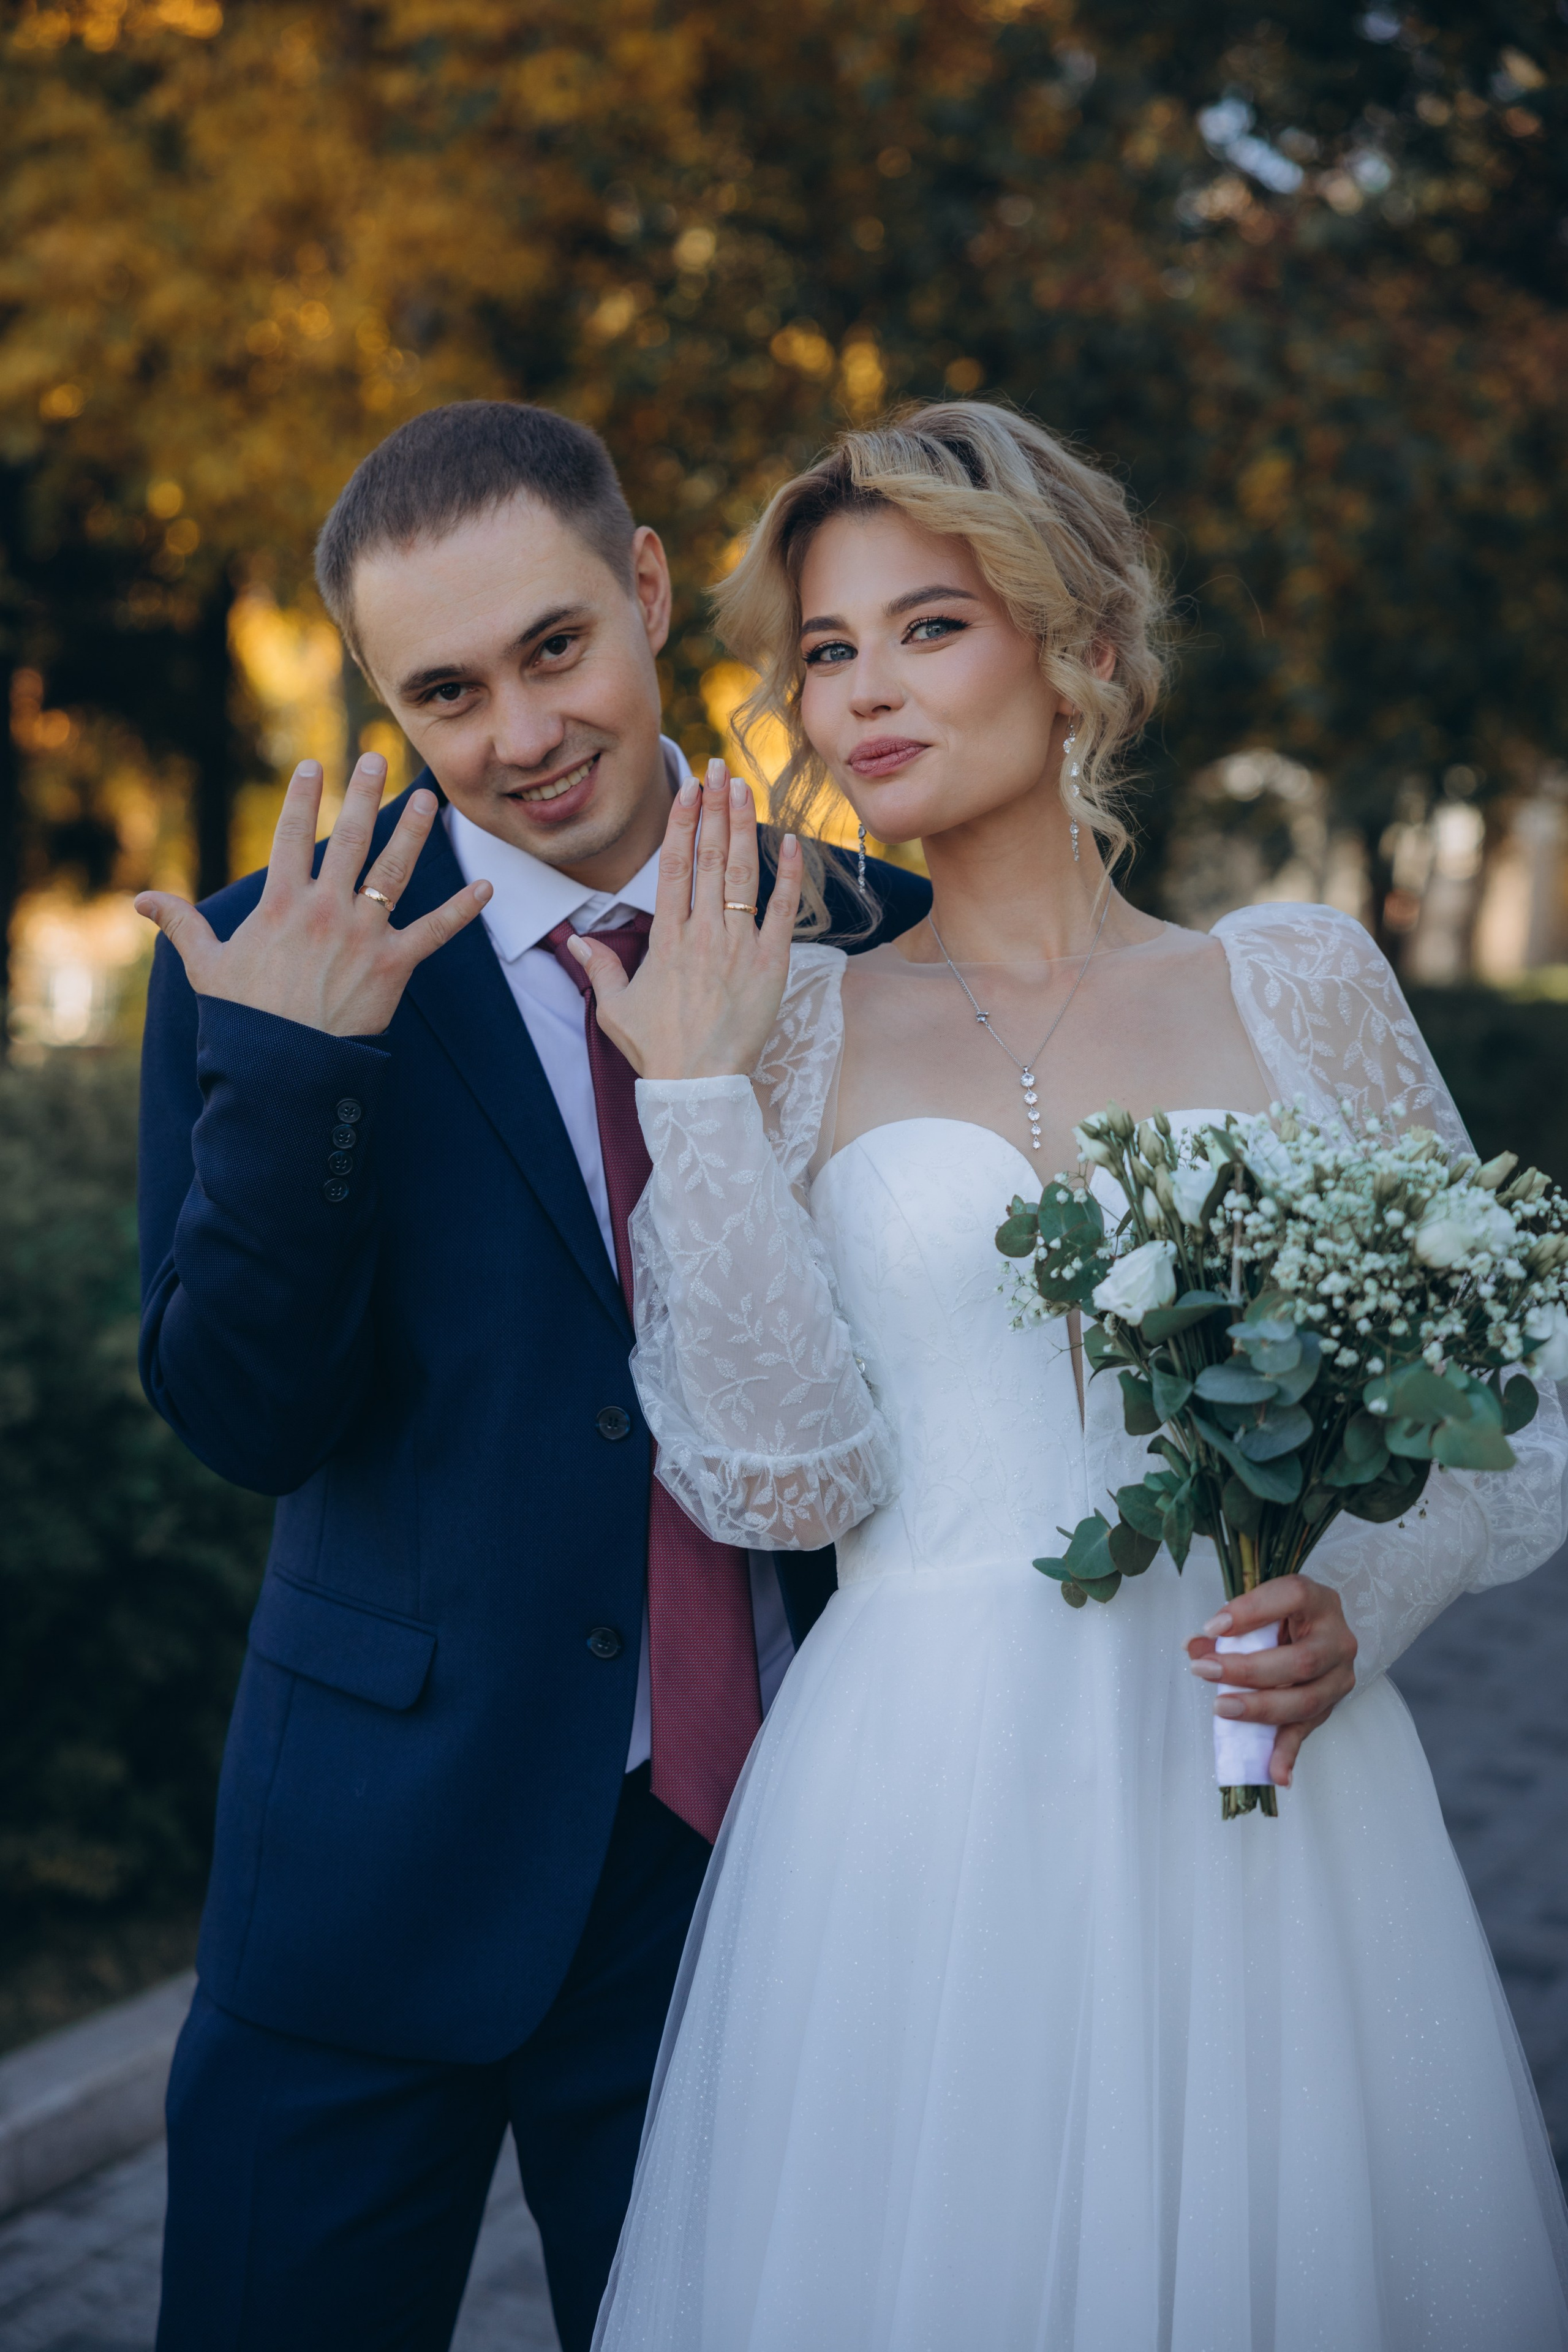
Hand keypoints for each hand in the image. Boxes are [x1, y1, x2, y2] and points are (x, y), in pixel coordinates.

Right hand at [135, 756, 490, 1037]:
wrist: (284, 1067)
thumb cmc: (244, 1018)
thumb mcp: (206, 966)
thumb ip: (182, 925)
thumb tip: (141, 901)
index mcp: (281, 903)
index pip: (292, 834)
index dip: (303, 796)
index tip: (314, 765)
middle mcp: (325, 909)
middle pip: (349, 838)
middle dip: (364, 793)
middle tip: (376, 757)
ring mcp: (363, 934)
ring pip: (393, 870)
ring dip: (412, 831)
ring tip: (427, 799)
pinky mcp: (394, 964)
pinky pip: (435, 931)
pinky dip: (463, 909)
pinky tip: (487, 885)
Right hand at [571, 759, 802, 1080]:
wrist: (697, 1086)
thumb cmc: (657, 1050)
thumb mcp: (616, 1010)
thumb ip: (599, 969)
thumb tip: (577, 941)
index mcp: (665, 939)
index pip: (671, 866)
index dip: (681, 823)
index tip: (688, 788)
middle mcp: (701, 934)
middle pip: (706, 858)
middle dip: (713, 808)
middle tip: (718, 768)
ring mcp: (737, 947)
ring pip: (739, 875)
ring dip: (742, 827)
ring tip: (743, 787)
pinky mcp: (770, 966)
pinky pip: (783, 912)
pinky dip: (787, 876)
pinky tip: (788, 841)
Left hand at [1185, 1574, 1357, 1787]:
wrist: (1317, 1632)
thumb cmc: (1283, 1619)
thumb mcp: (1259, 1613)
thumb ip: (1227, 1628)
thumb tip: (1194, 1646)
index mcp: (1317, 1601)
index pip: (1292, 1597)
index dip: (1252, 1612)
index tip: (1212, 1627)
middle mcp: (1337, 1638)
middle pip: (1300, 1661)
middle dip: (1249, 1671)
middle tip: (1206, 1671)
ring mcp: (1340, 1675)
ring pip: (1307, 1700)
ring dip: (1262, 1709)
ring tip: (1222, 1709)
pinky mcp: (1332, 1705)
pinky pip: (1309, 1731)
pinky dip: (1289, 1753)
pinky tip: (1275, 1773)